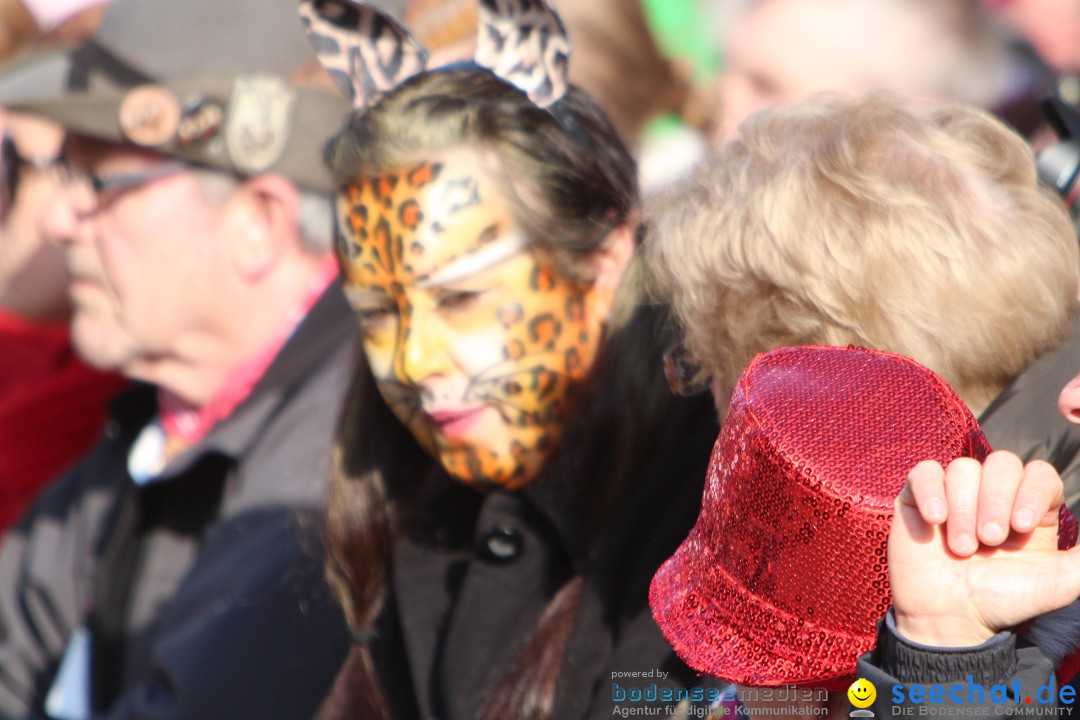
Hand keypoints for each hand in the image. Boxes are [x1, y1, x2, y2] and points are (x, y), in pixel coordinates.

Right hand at [888, 451, 1079, 646]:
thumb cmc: (1004, 602)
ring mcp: (954, 493)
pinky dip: (931, 491)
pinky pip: (924, 472)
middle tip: (989, 540)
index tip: (1022, 526)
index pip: (1039, 474)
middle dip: (995, 500)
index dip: (1032, 492)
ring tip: (962, 548)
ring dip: (963, 507)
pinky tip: (935, 520)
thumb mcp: (1061, 583)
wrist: (952, 620)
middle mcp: (992, 494)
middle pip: (1002, 463)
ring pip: (963, 468)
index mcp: (1029, 507)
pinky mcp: (918, 498)